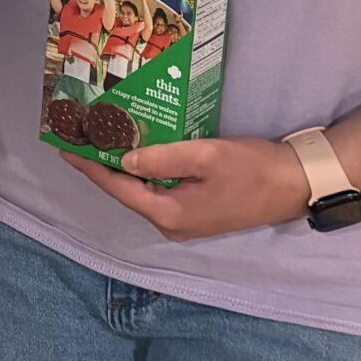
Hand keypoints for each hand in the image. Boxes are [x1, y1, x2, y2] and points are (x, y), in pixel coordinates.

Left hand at [60, 135, 312, 241]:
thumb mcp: (206, 156)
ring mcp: (185, 221)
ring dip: (122, 167)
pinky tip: (136, 151)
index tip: (65, 148)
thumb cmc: (253, 169)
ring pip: (142, 192)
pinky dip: (144, 172)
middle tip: (81, 136)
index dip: (90, 166)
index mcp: (170, 214)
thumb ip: (162, 158)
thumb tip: (123, 159)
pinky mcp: (196, 212)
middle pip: (126, 192)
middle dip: (102, 165)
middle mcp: (172, 224)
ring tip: (100, 139)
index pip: (118, 188)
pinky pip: (159, 192)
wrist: (295, 184)